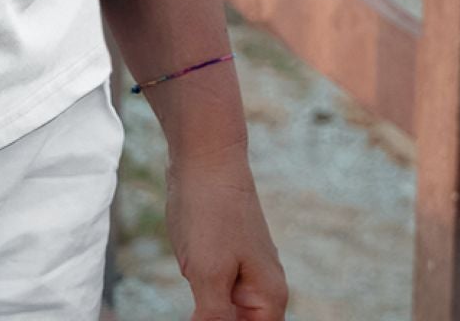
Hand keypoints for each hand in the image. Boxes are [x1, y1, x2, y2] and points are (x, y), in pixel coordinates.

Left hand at [163, 142, 289, 319]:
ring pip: (226, 315)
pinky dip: (202, 305)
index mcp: (269, 300)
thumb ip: (214, 319)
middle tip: (196, 308)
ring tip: (195, 288)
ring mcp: (242, 272)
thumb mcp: (208, 274)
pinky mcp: (222, 258)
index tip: (205, 317)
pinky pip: (214, 295)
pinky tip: (190, 284)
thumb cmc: (210, 211)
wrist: (205, 155)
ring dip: (208, 316)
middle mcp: (262, 290)